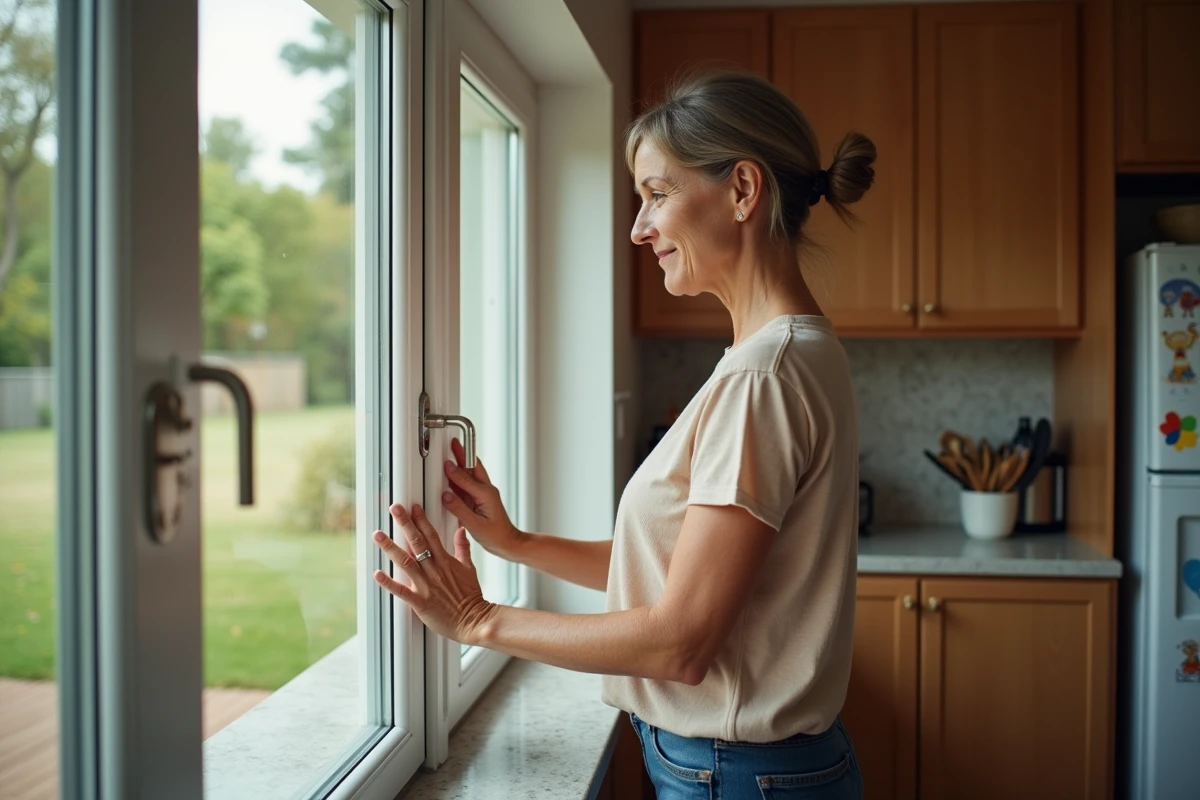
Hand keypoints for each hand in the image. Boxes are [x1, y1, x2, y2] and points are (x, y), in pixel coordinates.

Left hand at [372, 502, 496, 645]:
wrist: (475, 621)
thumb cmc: (472, 597)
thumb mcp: (470, 569)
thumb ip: (463, 549)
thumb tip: (461, 531)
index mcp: (446, 562)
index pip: (432, 535)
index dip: (421, 519)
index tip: (412, 506)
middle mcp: (435, 570)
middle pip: (418, 542)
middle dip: (405, 523)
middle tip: (394, 508)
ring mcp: (426, 586)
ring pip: (406, 562)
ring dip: (391, 547)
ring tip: (378, 534)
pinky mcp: (421, 603)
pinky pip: (402, 591)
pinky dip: (389, 583)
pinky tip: (377, 574)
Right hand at [442, 438, 522, 559]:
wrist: (508, 543)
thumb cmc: (497, 536)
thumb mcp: (475, 524)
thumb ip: (459, 509)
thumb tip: (445, 496)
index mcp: (487, 494)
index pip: (467, 478)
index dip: (455, 470)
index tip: (445, 463)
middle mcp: (486, 491)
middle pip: (472, 467)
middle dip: (463, 454)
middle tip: (453, 442)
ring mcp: (483, 494)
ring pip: (470, 474)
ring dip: (461, 462)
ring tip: (452, 452)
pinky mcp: (480, 500)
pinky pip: (467, 485)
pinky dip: (459, 477)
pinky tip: (452, 475)